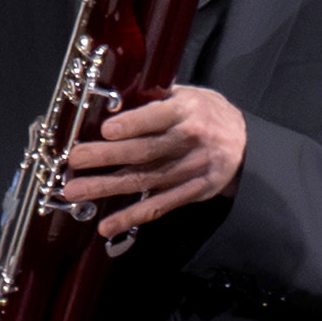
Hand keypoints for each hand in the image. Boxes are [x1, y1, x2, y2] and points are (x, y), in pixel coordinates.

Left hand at [56, 86, 249, 240]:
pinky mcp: (192, 193)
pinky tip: (107, 225)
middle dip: (106, 156)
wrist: (246, 144)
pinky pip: (159, 206)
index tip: (106, 130)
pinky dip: (132, 217)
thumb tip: (113, 96)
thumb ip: (156, 96)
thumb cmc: (207, 114)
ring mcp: (191, 169)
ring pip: (144, 180)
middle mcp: (190, 140)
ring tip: (75, 191)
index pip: (158, 117)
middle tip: (75, 159)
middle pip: (144, 151)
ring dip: (107, 187)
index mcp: (187, 111)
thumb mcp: (189, 95)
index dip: (133, 124)